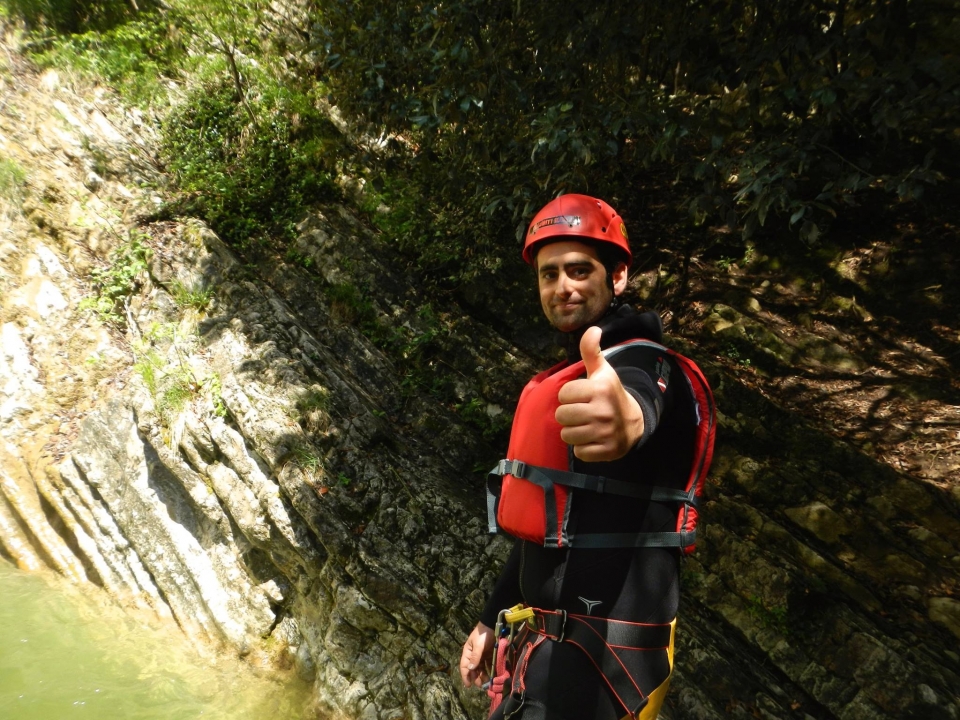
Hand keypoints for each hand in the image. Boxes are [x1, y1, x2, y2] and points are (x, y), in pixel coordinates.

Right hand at [459, 622, 493, 687]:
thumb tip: (470, 669)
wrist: (492, 625)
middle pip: (473, 669)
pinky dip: (490, 670)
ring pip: (481, 668)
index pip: (464, 666)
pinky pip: (488, 664)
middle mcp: (473, 655)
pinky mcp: (488, 654)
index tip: (468, 685)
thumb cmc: (483, 634)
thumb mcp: (478, 645)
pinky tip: (493, 675)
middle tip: (482, 685)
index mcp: (467, 652)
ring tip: (488, 682)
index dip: (465, 676)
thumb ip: (475, 657)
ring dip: (483, 675)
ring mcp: (481, 655)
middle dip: (476, 677)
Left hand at [555, 326, 644, 461]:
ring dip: (573, 432)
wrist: (635, 423)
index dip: (568, 395)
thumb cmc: (611, 394)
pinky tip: (592, 439)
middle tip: (580, 413)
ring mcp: (604, 433)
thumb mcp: (603, 371)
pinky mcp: (605, 451)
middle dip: (568, 415)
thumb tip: (593, 328)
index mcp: (599, 389)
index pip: (563, 394)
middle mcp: (602, 411)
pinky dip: (582, 448)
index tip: (580, 396)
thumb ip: (591, 351)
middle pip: (562, 416)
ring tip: (584, 426)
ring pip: (567, 435)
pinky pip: (578, 452)